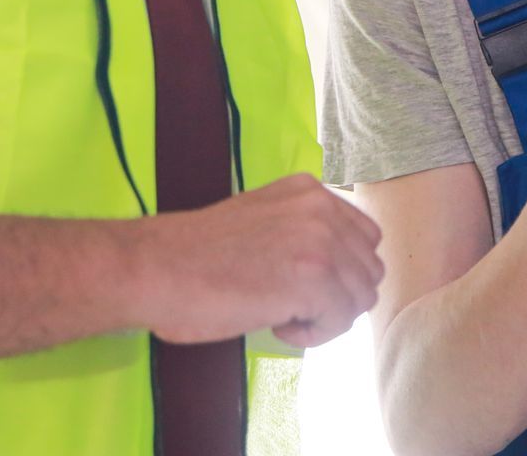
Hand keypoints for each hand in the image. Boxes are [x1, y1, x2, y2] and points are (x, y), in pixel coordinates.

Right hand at [137, 173, 384, 347]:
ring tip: (284, 316)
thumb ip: (301, 230)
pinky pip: (341, 321)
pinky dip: (315, 334)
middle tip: (295, 306)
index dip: (340, 271)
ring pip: (361, 297)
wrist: (157, 268)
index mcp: (309, 190)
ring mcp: (320, 241)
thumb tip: (332, 268)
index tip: (302, 285)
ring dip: (327, 316)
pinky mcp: (313, 279)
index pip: (364, 237)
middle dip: (339, 295)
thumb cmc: (195, 255)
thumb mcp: (262, 219)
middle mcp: (321, 208)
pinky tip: (279, 326)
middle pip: (369, 268)